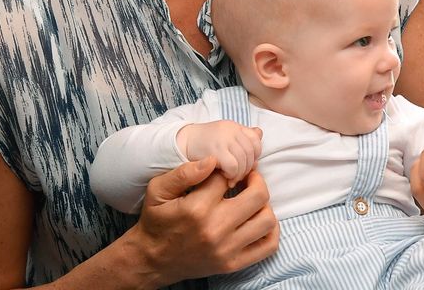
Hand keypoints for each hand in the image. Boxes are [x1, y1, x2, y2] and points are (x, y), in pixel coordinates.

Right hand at [126, 158, 278, 285]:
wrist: (153, 259)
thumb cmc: (156, 221)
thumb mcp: (157, 190)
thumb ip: (184, 172)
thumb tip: (213, 159)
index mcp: (197, 208)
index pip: (228, 176)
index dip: (228, 168)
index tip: (224, 169)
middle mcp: (216, 228)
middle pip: (258, 195)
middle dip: (255, 179)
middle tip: (247, 176)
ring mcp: (227, 248)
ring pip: (267, 220)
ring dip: (264, 204)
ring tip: (252, 198)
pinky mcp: (233, 263)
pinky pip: (268, 246)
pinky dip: (271, 231)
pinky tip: (258, 219)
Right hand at [177, 121, 262, 185]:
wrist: (180, 143)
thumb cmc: (204, 144)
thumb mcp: (224, 136)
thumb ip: (242, 136)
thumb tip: (260, 133)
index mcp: (234, 126)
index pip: (255, 139)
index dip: (254, 155)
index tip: (245, 165)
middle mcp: (230, 129)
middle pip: (250, 152)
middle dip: (247, 168)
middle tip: (238, 177)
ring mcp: (223, 139)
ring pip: (244, 161)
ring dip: (239, 174)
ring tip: (231, 179)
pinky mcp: (215, 150)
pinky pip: (233, 166)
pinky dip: (231, 175)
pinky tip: (224, 177)